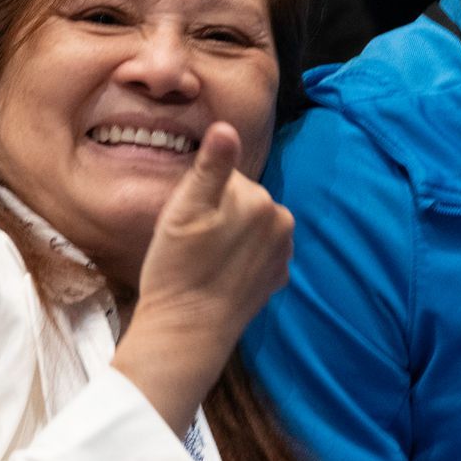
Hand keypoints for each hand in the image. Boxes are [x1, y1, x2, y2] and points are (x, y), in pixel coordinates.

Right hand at [112, 123, 293, 430]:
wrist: (189, 332)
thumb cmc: (178, 269)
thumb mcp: (184, 211)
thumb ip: (210, 167)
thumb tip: (226, 127)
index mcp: (260, 199)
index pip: (226, 177)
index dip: (199, 195)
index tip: (185, 221)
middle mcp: (282, 222)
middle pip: (241, 200)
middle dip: (218, 213)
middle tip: (190, 242)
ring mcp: (283, 254)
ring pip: (250, 226)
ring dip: (230, 235)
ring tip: (204, 259)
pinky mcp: (278, 279)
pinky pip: (258, 253)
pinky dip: (242, 259)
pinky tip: (220, 274)